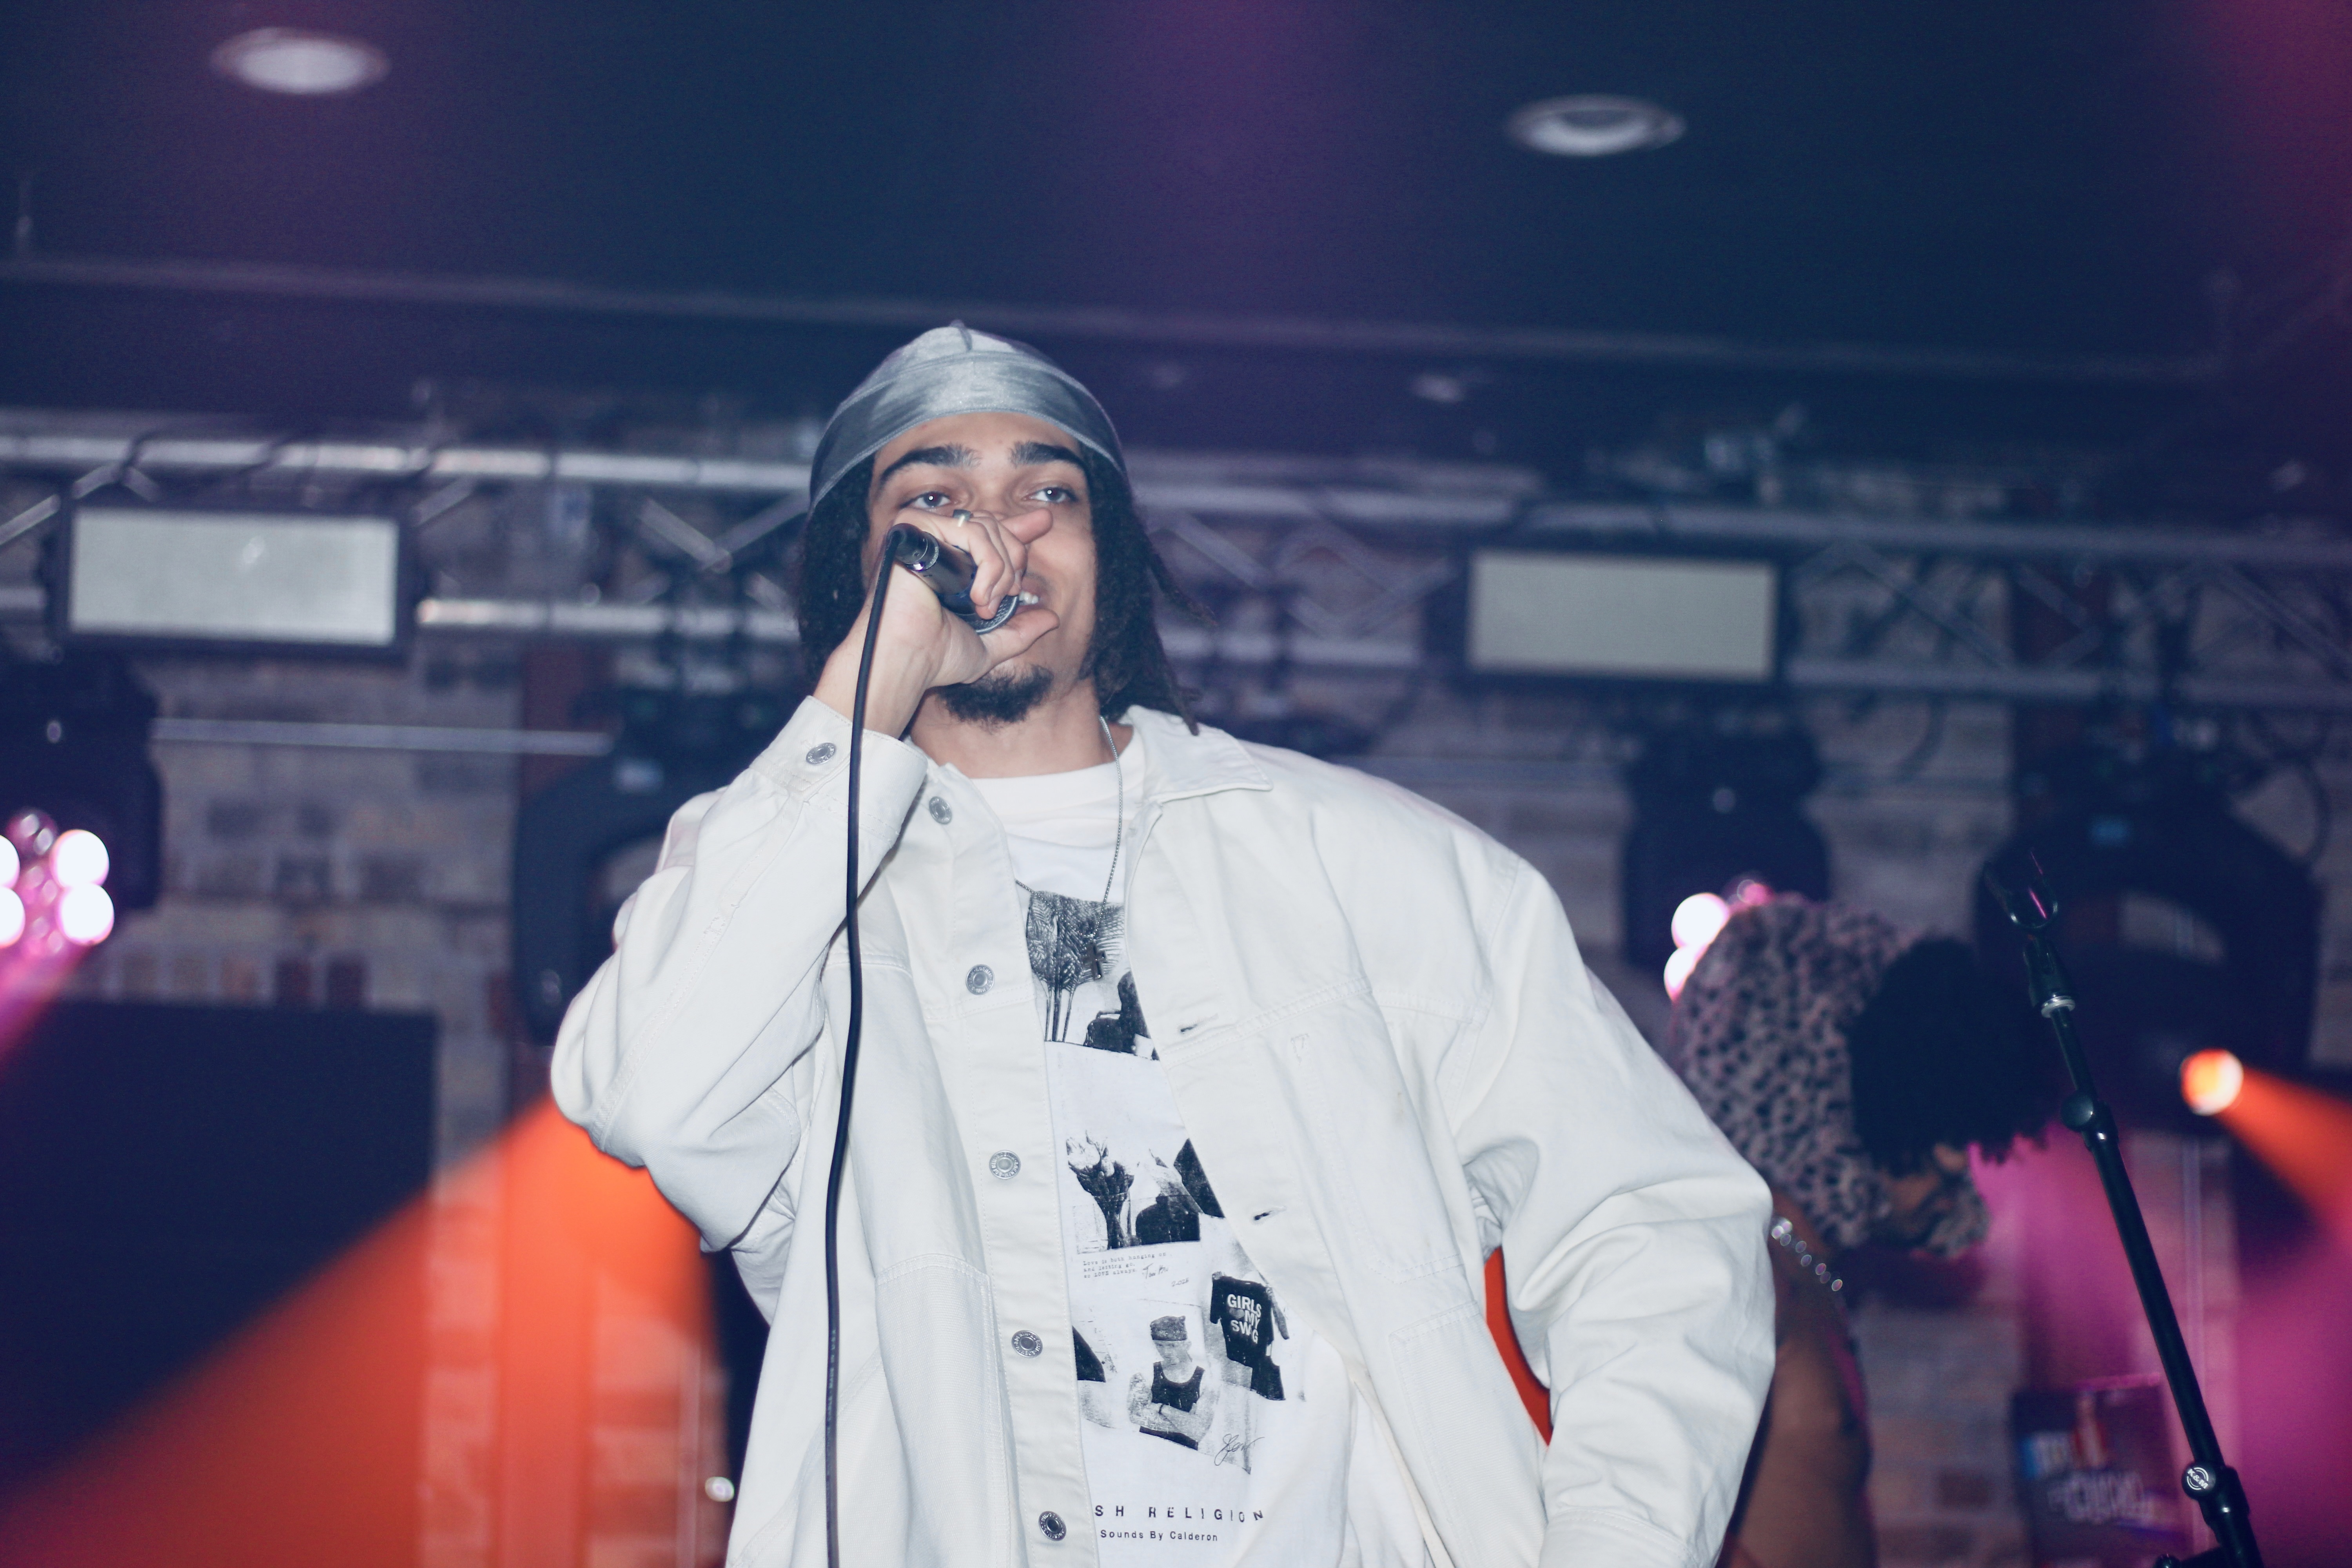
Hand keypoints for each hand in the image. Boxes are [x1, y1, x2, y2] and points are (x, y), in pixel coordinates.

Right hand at [812, 504, 1059, 736]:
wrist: (907, 661)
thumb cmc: (936, 658)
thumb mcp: (988, 646)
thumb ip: (1019, 631)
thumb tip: (1051, 617)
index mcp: (948, 565)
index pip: (989, 534)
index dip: (1018, 528)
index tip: (1044, 522)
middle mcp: (935, 545)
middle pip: (994, 526)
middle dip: (1014, 562)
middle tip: (1009, 596)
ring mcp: (922, 534)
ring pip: (986, 527)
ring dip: (1001, 571)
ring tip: (986, 605)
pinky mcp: (913, 528)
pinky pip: (970, 530)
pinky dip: (987, 563)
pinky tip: (978, 596)